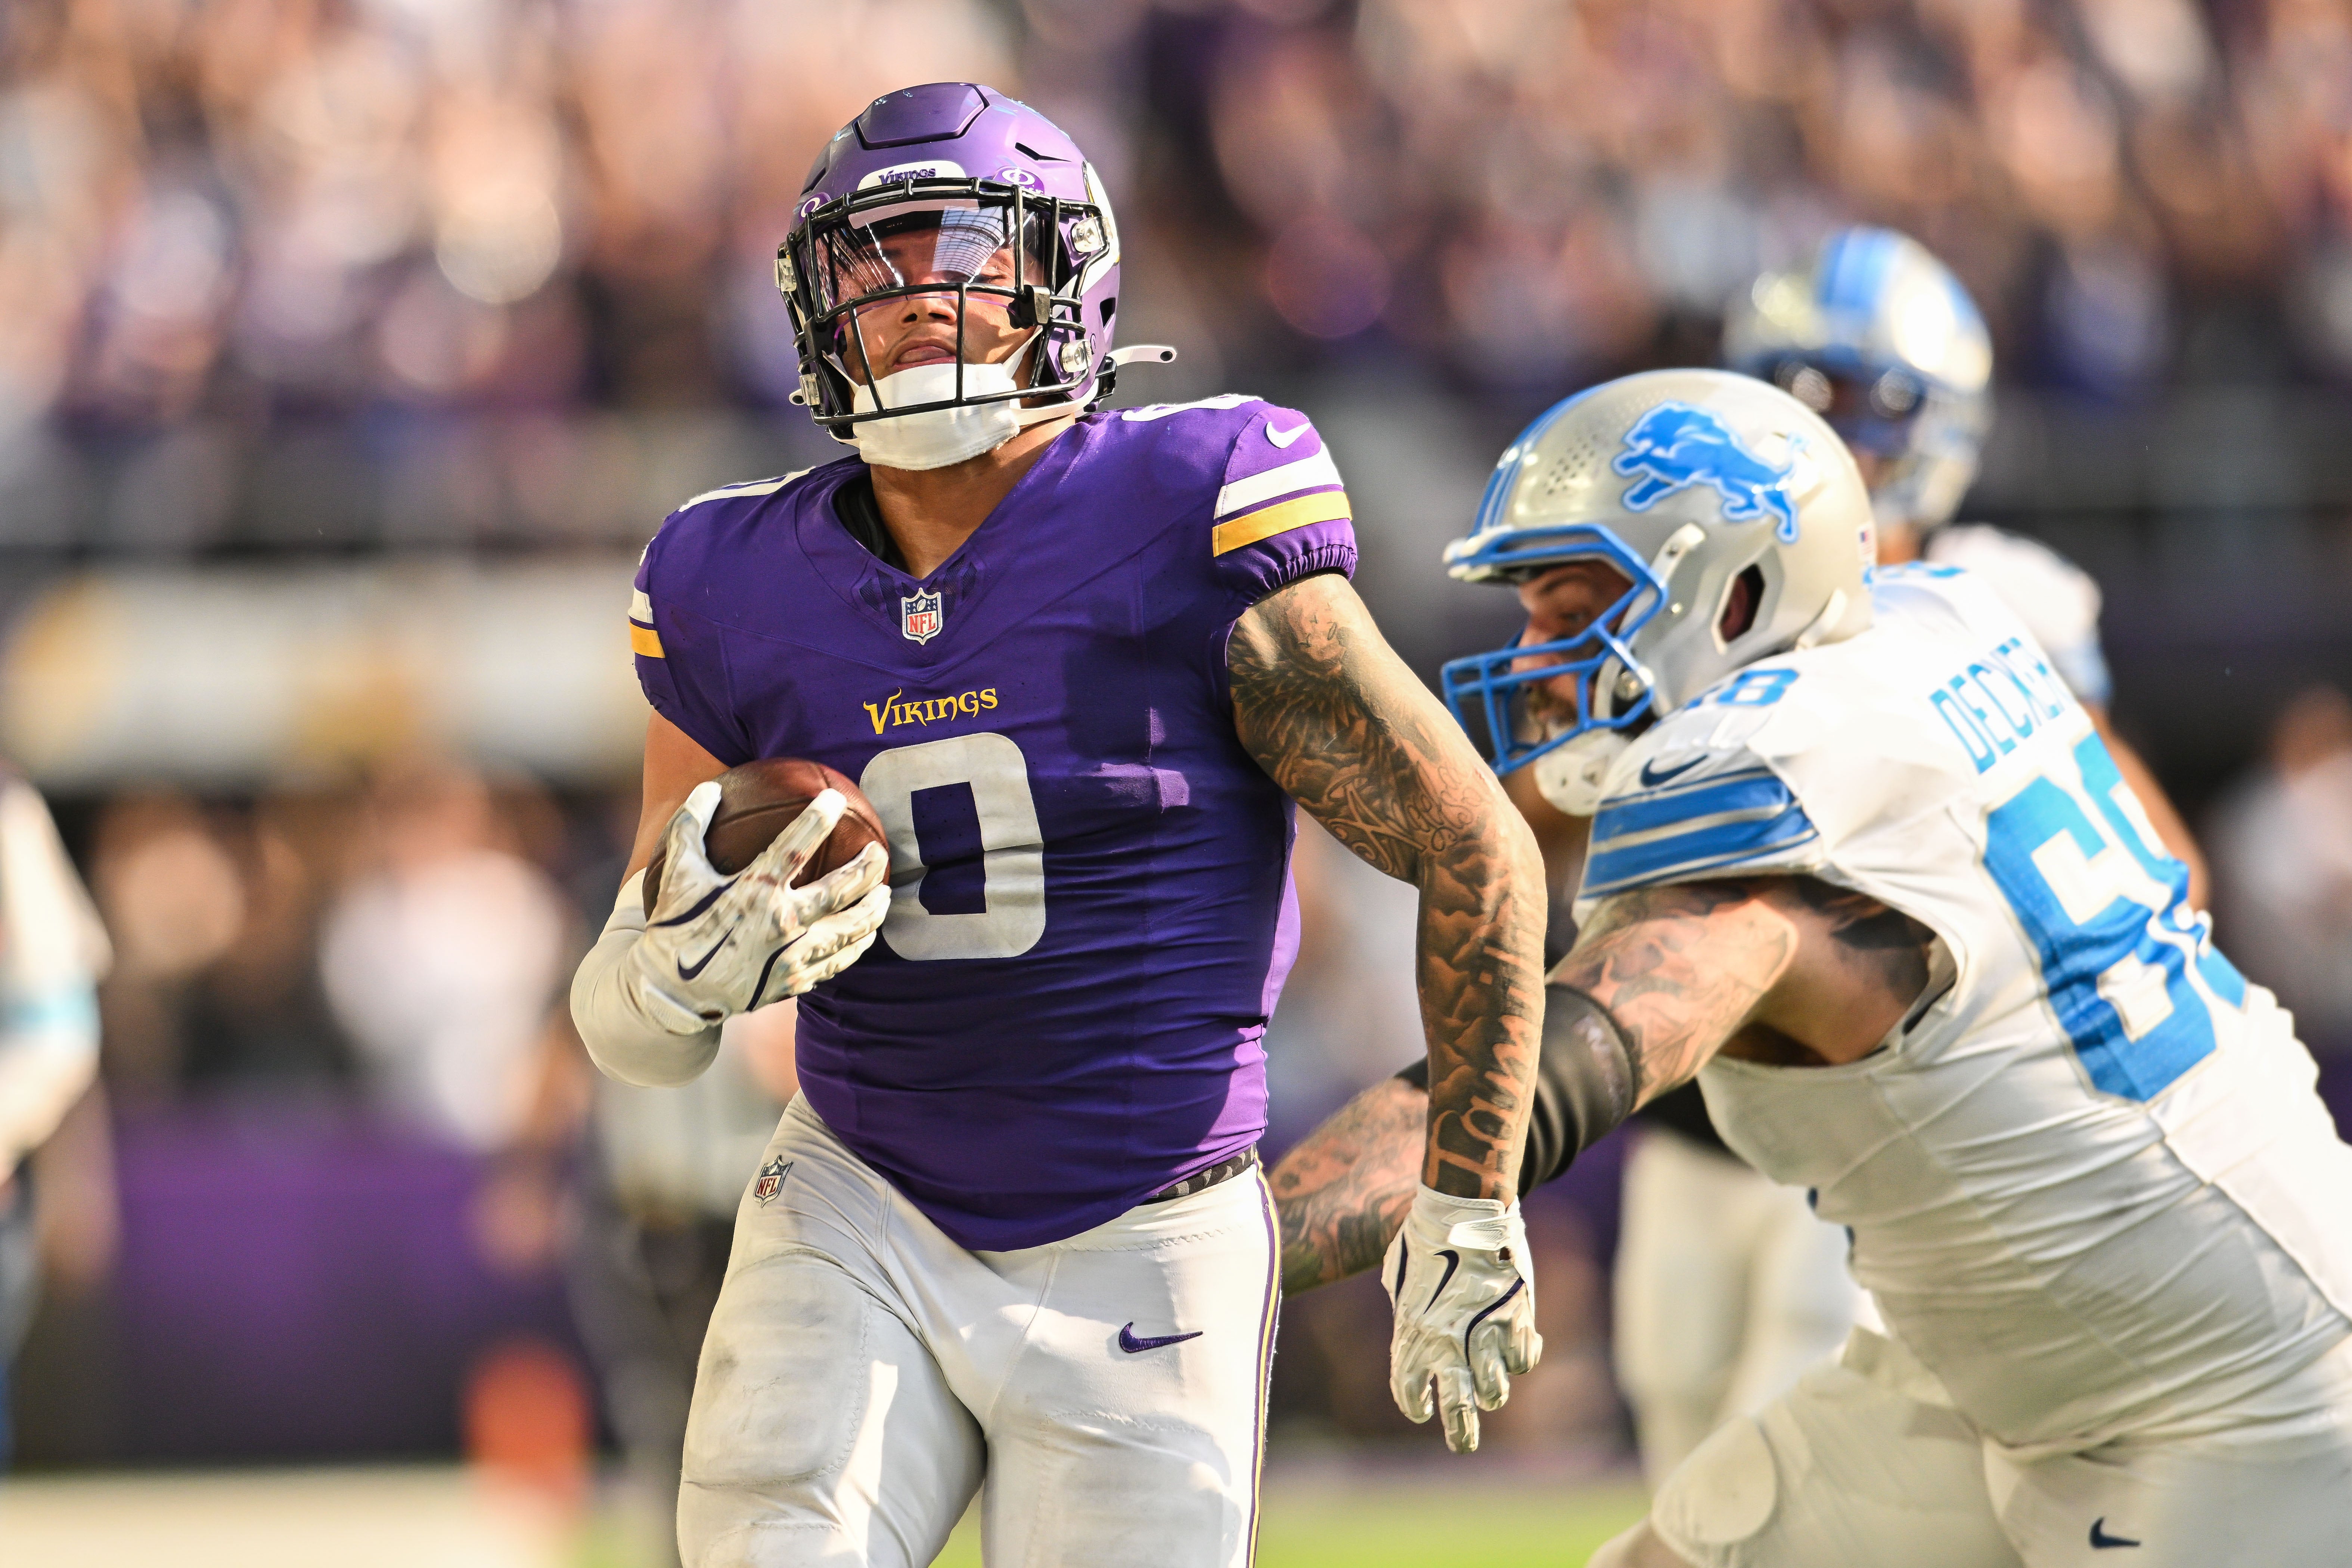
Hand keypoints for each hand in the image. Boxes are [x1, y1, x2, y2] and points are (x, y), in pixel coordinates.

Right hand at [626, 782, 889, 1030]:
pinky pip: (836, 963)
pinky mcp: (793, 983)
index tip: (835, 800)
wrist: (670, 996)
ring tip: (884, 894)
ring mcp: (790, 957)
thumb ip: (690, 826)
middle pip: (840, 891)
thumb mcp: (676, 874)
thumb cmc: (673, 928)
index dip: (818, 820)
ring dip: (872, 911)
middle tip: (880, 853)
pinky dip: (855, 946)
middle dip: (866, 869)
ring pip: (848, 931)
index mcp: (753, 891)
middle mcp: (779, 924)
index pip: (795, 847)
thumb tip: (709, 788)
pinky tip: (864, 935)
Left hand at [1383, 1184, 1541, 1452]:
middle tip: (1462, 1445)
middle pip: (1456, 1407)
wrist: (1462, 1208)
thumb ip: (1408, 1312)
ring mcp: (1486, 1333)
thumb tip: (1414, 1328)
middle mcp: (1448, 1342)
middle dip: (1460, 1432)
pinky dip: (1520, 1358)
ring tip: (1489, 1388)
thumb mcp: (1399, 1279)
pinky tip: (1514, 1346)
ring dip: (1491, 1393)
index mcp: (1412, 1333)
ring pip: (1495, 1391)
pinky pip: (1523, 1359)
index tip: (1423, 1410)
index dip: (1415, 1404)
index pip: (1409, 1389)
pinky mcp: (1517, 1319)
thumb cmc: (1423, 1238)